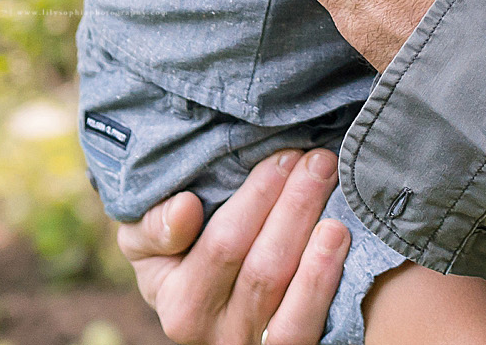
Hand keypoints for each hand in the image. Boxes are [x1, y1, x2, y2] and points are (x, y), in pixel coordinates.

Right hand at [117, 149, 349, 343]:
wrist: (203, 304)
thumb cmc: (175, 255)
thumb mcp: (146, 239)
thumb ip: (154, 226)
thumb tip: (185, 208)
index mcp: (177, 301)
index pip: (222, 244)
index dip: (257, 198)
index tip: (283, 158)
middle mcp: (213, 333)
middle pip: (262, 267)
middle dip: (294, 206)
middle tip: (317, 160)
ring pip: (287, 292)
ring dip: (315, 237)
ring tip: (331, 190)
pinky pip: (304, 324)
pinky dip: (324, 279)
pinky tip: (339, 237)